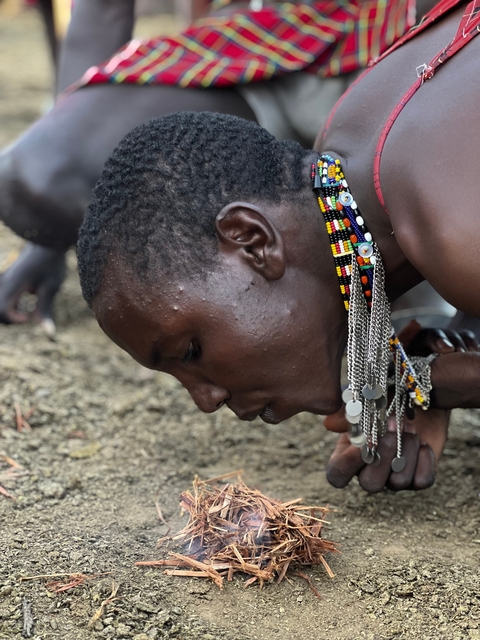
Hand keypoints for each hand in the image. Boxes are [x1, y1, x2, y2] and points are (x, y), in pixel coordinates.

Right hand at [0, 242, 65, 331]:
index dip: (15, 319)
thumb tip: (48, 332)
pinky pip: (4, 298)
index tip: (30, 317)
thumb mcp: (51, 287)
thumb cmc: (51, 263)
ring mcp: (5, 281)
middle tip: (30, 316)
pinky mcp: (8, 281)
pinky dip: (13, 305)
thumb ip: (45, 309)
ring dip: (12, 312)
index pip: (2, 309)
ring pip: (1, 304)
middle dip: (11, 318)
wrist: (48, 241)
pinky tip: (27, 304)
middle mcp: (5, 283)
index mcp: (13, 284)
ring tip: (29, 310)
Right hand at [323, 320, 475, 491]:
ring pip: (398, 483)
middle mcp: (369, 471)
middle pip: (370, 484)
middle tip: (393, 424)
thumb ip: (346, 412)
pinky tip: (422, 441)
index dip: (347, 465)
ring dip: (406, 450)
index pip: (337, 476)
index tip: (363, 441)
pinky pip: (421, 482)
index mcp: (348, 454)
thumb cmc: (382, 397)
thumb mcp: (363, 400)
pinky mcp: (418, 476)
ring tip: (410, 426)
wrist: (414, 396)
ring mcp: (394, 476)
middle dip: (384, 455)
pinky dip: (423, 460)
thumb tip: (330, 424)